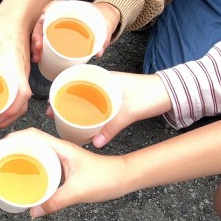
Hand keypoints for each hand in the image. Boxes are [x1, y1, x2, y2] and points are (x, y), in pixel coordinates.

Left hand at [0, 14, 32, 136]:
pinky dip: (10, 106)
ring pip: (20, 102)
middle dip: (5, 121)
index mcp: (15, 69)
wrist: (16, 15)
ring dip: (8, 116)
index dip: (11, 111)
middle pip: (21, 105)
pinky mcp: (19, 73)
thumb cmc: (0, 26)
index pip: (22, 95)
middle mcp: (22, 74)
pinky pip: (19, 95)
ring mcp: (22, 75)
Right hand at [0, 129, 126, 217]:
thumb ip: (55, 202)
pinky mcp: (67, 166)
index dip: (13, 138)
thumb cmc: (106, 178)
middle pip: (31, 141)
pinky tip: (29, 175)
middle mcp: (61, 149)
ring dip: (23, 154)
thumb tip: (33, 212)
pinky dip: (34, 164)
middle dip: (13, 146)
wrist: (124, 177)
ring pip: (38, 151)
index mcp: (61, 148)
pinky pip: (45, 161)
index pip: (32, 135)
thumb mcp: (78, 191)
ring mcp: (64, 157)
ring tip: (8, 164)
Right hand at [30, 1, 120, 62]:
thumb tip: (98, 52)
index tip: (40, 35)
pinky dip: (38, 48)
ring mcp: (53, 23)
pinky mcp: (53, 31)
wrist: (101, 17)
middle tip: (38, 51)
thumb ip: (102, 39)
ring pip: (39, 33)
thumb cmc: (99, 18)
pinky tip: (38, 58)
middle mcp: (56, 13)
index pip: (47, 11)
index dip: (41, 24)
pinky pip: (43, 38)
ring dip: (35, 46)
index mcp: (65, 7)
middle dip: (36, 39)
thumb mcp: (102, 26)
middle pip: (40, 25)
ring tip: (37, 58)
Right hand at [44, 73, 170, 146]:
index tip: (50, 102)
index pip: (75, 78)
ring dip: (75, 106)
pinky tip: (83, 120)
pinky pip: (95, 103)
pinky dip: (87, 110)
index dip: (60, 89)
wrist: (171, 92)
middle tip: (53, 114)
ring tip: (63, 118)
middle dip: (63, 100)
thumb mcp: (129, 112)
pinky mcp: (115, 98)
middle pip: (77, 89)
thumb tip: (95, 142)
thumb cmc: (151, 94)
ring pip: (86, 97)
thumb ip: (112, 128)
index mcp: (103, 77)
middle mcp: (104, 81)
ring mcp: (109, 89)